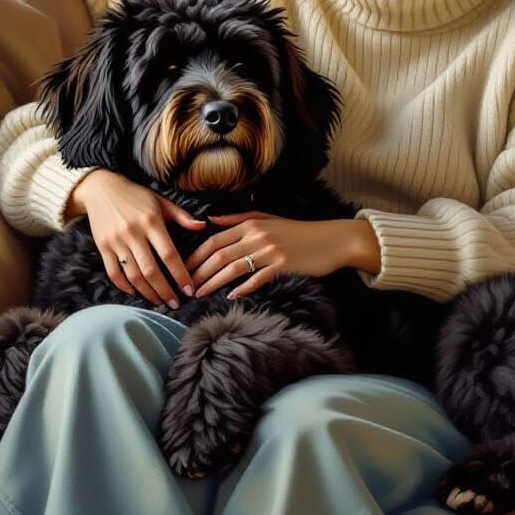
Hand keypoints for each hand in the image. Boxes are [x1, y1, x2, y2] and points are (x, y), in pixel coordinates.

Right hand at [67, 169, 204, 306]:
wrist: (100, 188)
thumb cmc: (136, 195)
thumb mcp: (160, 201)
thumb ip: (181, 216)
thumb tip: (202, 226)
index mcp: (151, 221)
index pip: (169, 254)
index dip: (180, 275)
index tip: (189, 290)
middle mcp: (133, 233)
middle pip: (151, 270)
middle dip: (165, 291)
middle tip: (176, 304)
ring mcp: (116, 241)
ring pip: (133, 275)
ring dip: (148, 293)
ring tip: (160, 301)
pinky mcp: (102, 247)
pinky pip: (114, 273)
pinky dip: (125, 286)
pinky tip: (137, 293)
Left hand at [184, 211, 350, 299]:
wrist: (331, 240)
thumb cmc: (298, 231)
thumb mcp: (267, 218)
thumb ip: (237, 219)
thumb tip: (210, 220)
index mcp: (251, 223)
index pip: (214, 239)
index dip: (196, 255)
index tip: (183, 269)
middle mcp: (257, 235)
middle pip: (219, 254)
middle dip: (199, 271)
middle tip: (186, 287)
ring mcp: (269, 250)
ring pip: (233, 267)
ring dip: (214, 282)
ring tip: (200, 294)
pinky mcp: (282, 265)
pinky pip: (257, 278)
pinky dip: (243, 288)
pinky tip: (231, 296)